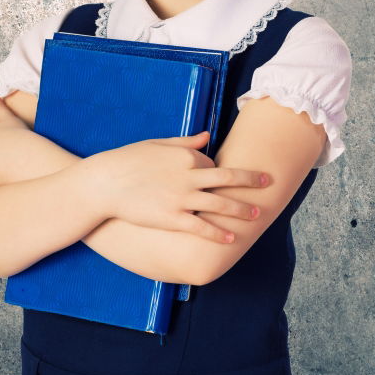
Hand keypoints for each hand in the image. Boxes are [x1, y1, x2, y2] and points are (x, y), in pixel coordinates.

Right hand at [87, 130, 270, 243]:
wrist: (106, 183)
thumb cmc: (129, 160)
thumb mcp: (158, 144)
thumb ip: (186, 141)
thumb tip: (207, 136)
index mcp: (186, 155)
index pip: (211, 163)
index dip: (216, 172)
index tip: (220, 179)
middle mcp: (189, 175)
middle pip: (228, 179)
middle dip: (251, 181)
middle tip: (268, 183)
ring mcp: (183, 198)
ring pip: (221, 205)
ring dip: (242, 210)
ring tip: (258, 214)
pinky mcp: (173, 218)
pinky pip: (202, 227)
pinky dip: (219, 233)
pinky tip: (231, 239)